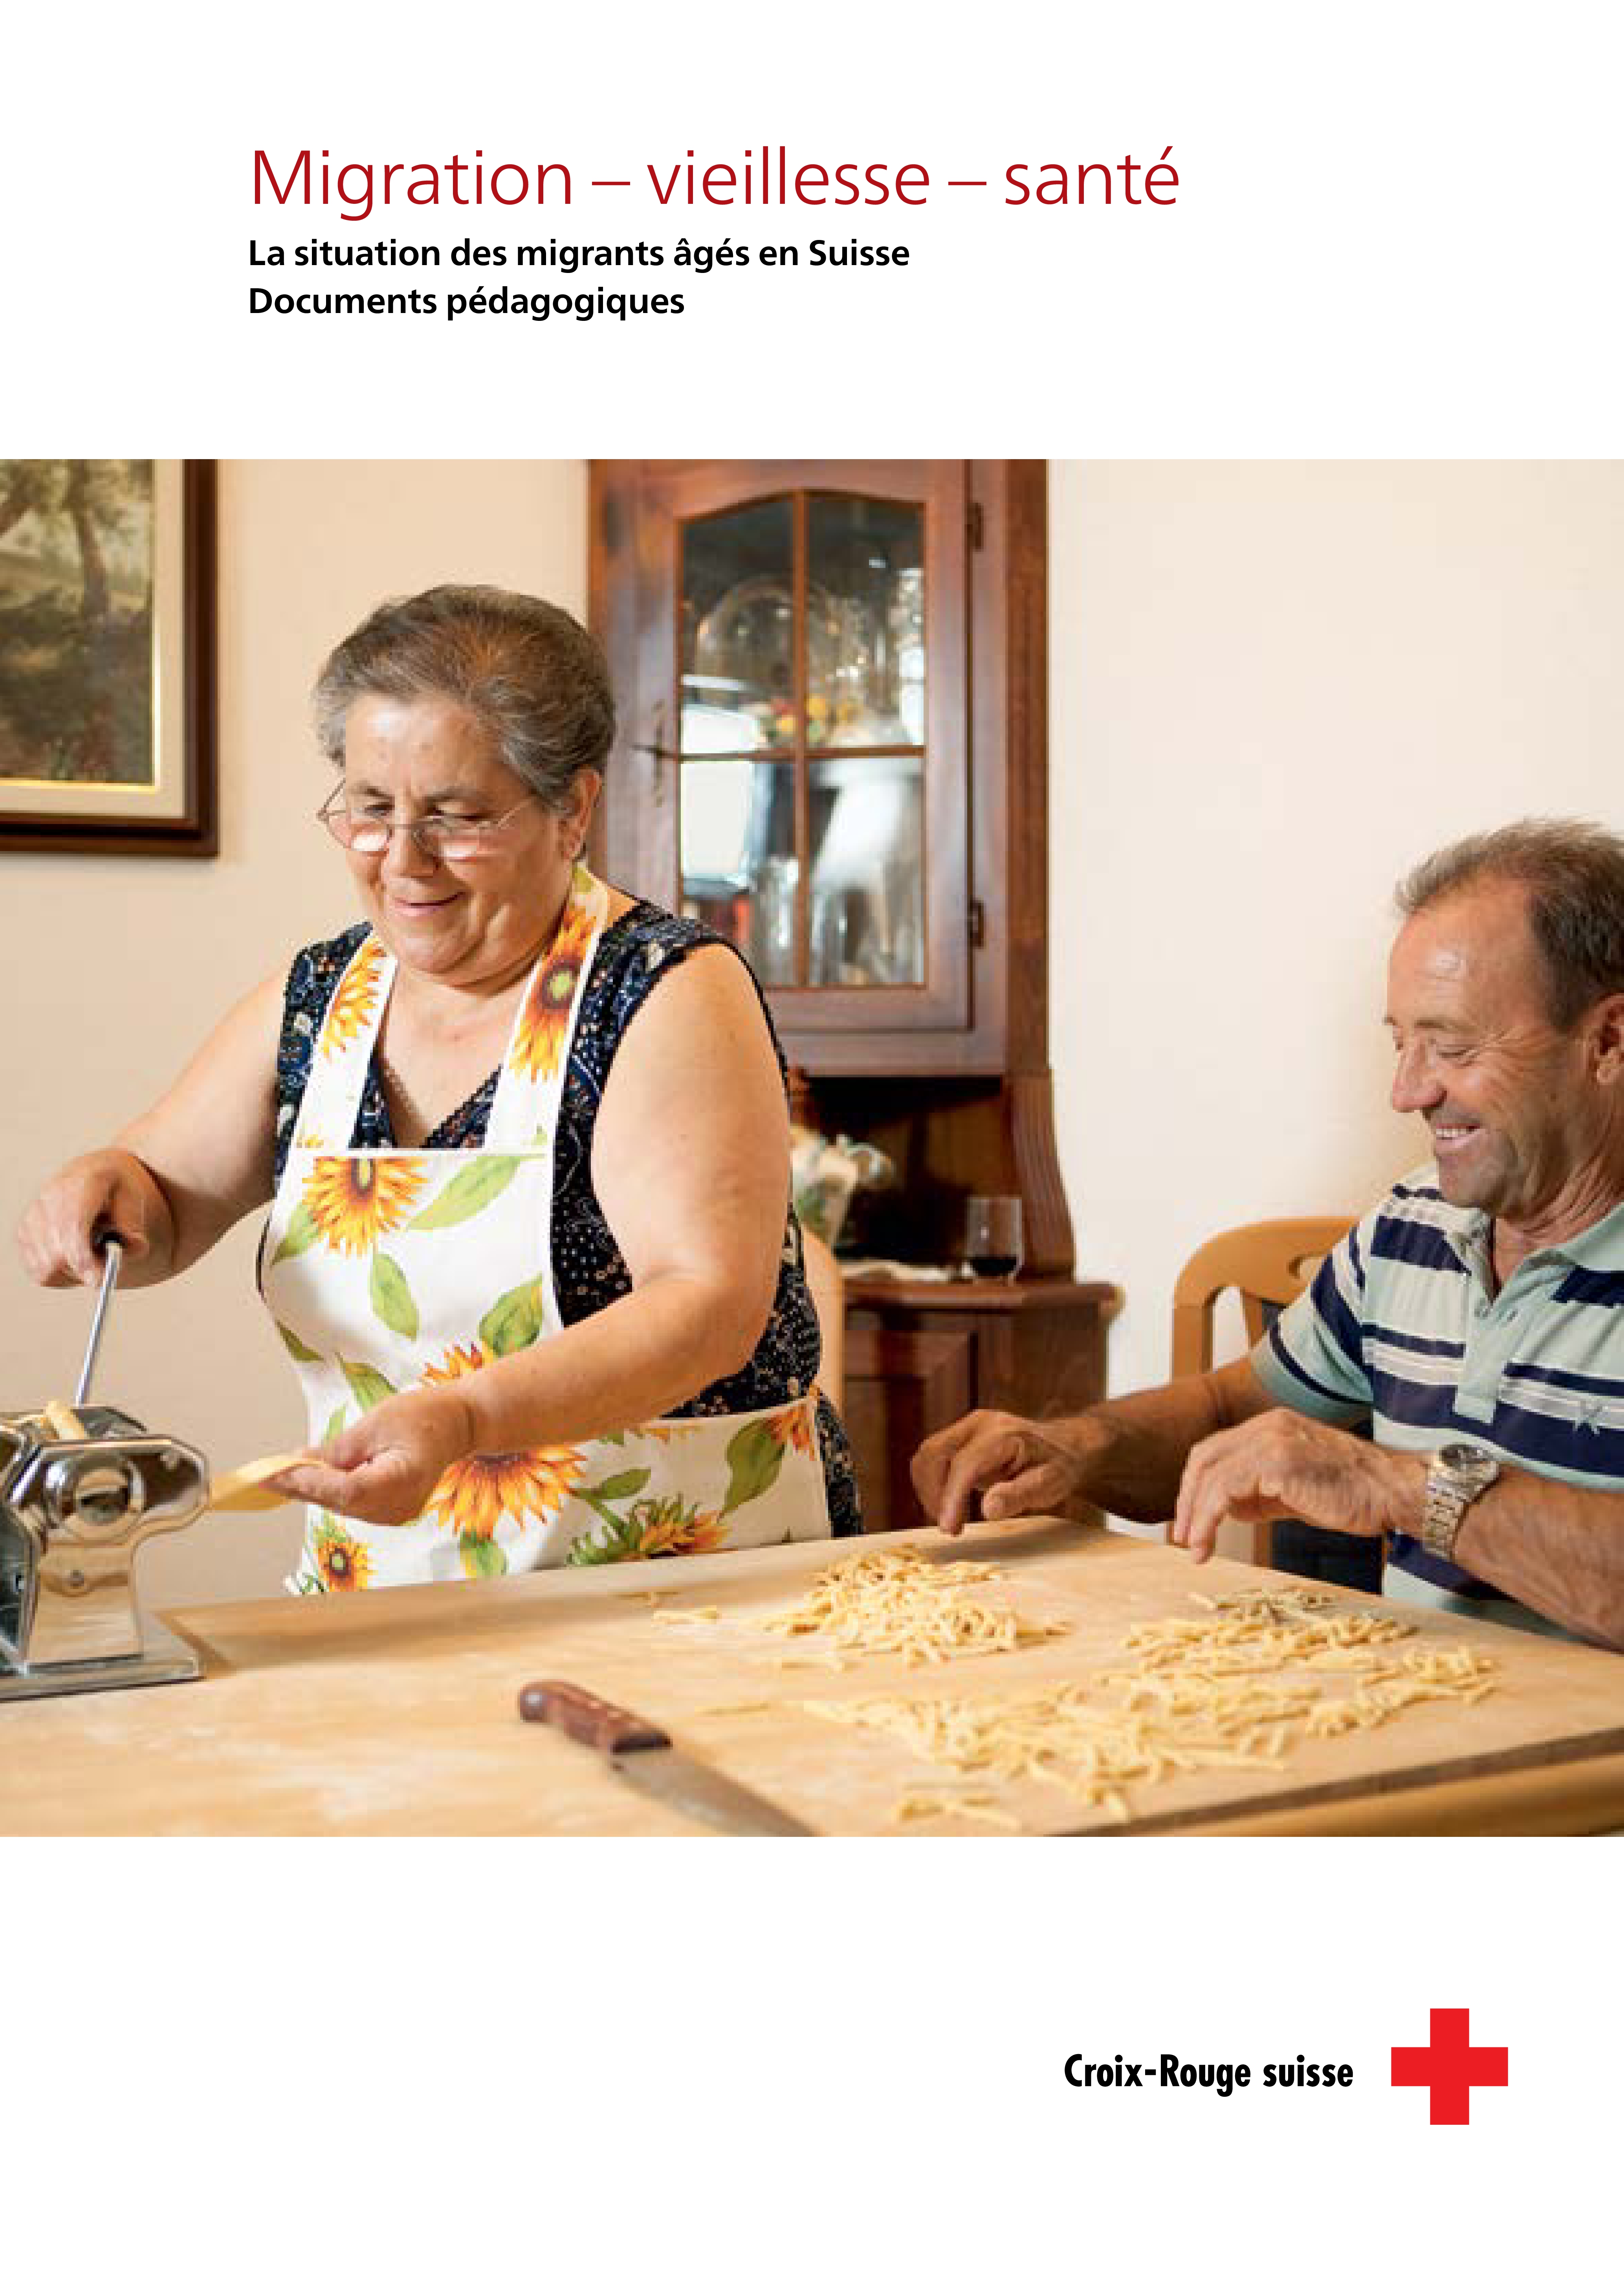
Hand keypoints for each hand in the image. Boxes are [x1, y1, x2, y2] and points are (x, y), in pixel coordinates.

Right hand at [16, 1151, 168, 1286]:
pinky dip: (59, 1273)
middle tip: (104, 1272)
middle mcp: (51, 1196)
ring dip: (72, 1271)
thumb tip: (123, 1254)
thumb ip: (133, 1229)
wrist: (90, 1177)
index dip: (83, 1256)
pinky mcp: (23, 1234)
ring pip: (47, 1264)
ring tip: (90, 1253)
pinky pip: (39, 1271)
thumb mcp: (137, 1204)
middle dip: (83, 1268)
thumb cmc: (115, 1192)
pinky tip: (73, 1256)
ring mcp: (33, 1215)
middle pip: (58, 1249)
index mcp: (85, 1181)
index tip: (99, 1280)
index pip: (74, 1224)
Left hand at [274, 1387, 475, 1526]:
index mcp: (404, 1480)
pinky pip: (351, 1503)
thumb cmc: (425, 1416)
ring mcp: (395, 1512)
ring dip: (310, 1489)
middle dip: (301, 1486)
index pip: (348, 1490)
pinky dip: (328, 1490)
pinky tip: (305, 1478)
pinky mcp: (389, 1510)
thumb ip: (337, 1450)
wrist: (457, 1424)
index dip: (310, 1481)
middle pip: (340, 1501)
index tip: (276, 1471)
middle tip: (262, 1475)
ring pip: (342, 1505)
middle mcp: (400, 1505)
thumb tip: (297, 1463)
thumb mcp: (376, 1423)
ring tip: (276, 1474)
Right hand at [911, 1409, 1094, 1535]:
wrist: (1062, 1445)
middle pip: (935, 1454)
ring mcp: (966, 1428)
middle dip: (934, 1494)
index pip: (964, 1463)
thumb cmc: (1057, 1466)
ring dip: (929, 1490)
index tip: (948, 1527)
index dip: (950, 1496)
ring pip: (927, 1456)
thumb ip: (1019, 1495)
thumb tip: (988, 1510)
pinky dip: (932, 1484)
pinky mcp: (959, 1437)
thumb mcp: (1049, 1484)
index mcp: (1002, 1434)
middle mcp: (978, 1424)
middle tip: (950, 1527)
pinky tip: (949, 1505)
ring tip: (949, 1518)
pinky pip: (932, 1458)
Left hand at [1169, 1408, 1415, 1562]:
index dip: (1195, 1486)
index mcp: (1269, 1427)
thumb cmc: (1352, 1494)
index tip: (1189, 1521)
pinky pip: (1226, 1490)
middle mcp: (1267, 1426)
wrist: (1393, 1493)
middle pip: (1204, 1458)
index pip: (1214, 1451)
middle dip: (1187, 1500)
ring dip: (1195, 1516)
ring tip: (1194, 1549)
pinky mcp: (1279, 1462)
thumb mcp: (1295, 1489)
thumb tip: (1228, 1509)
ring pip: (1210, 1475)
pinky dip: (1210, 1518)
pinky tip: (1209, 1542)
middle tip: (1183, 1537)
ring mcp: (1272, 1440)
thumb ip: (1260, 1492)